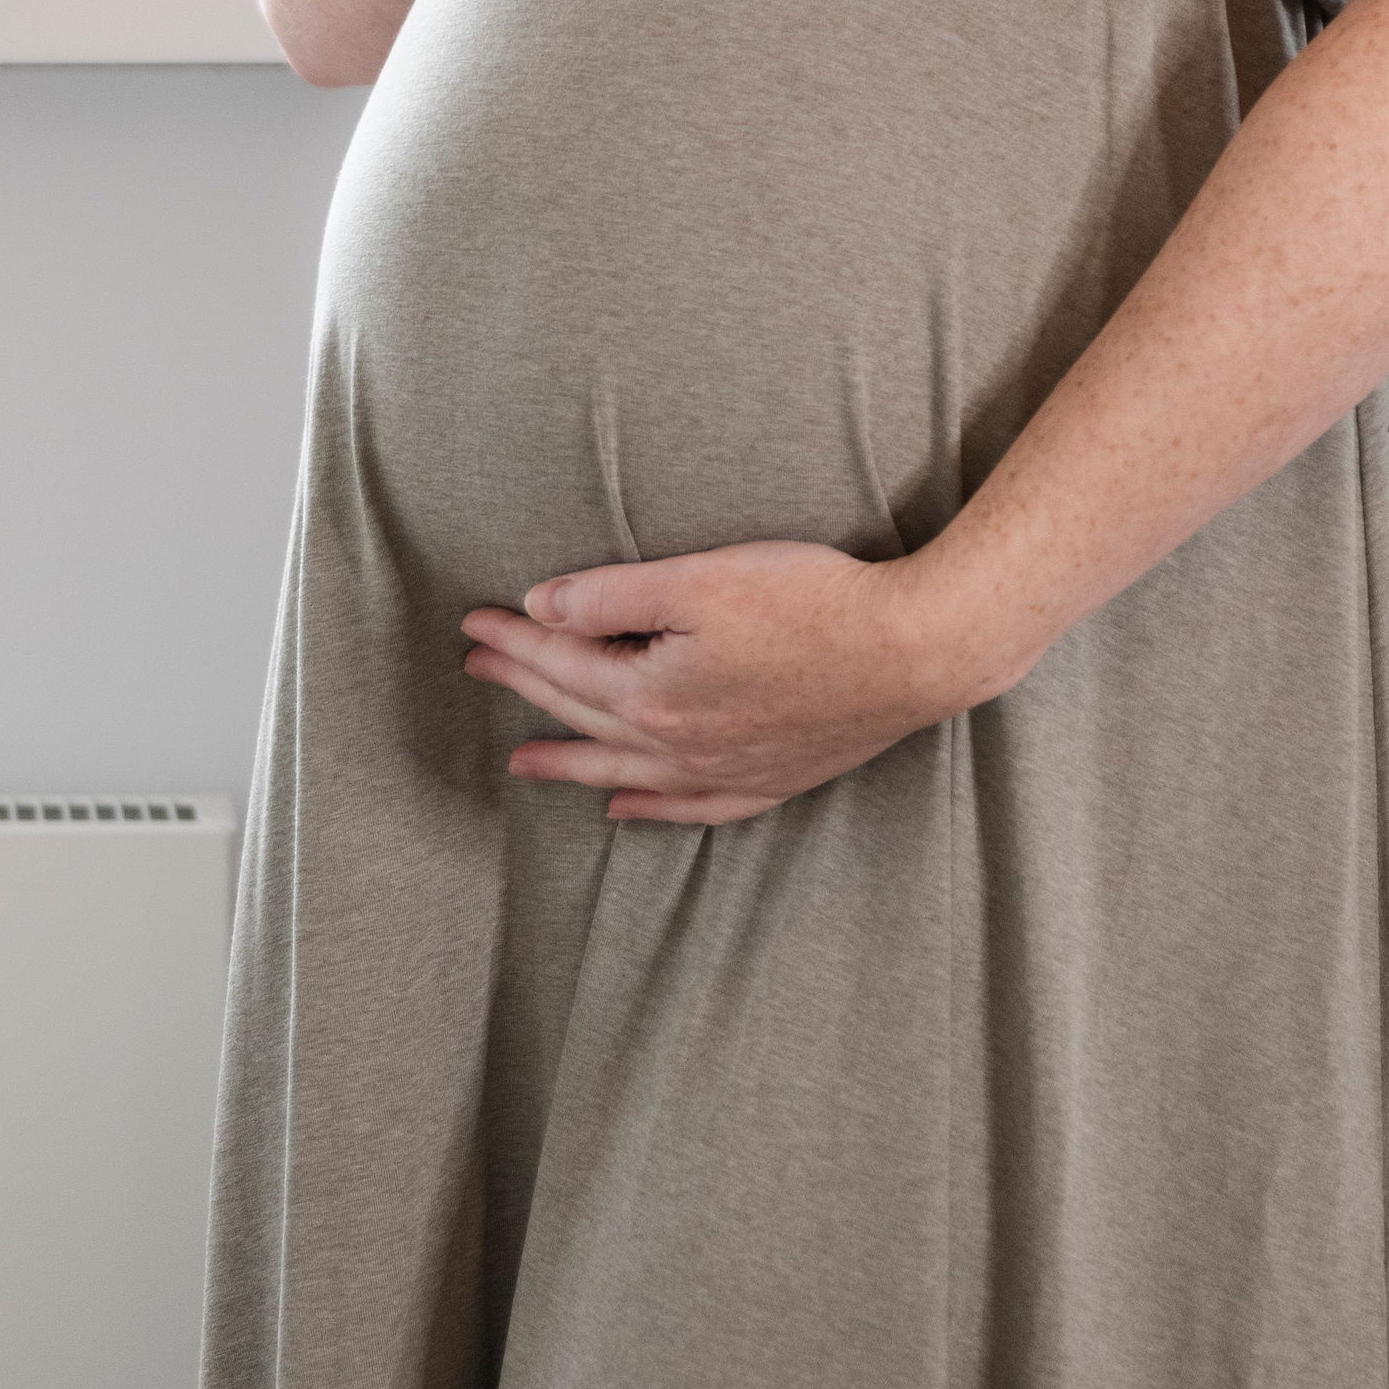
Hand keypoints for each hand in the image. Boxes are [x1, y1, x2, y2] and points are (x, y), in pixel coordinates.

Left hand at [460, 539, 1004, 824]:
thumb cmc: (810, 603)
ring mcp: (725, 770)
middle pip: (582, 716)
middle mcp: (679, 745)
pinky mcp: (770, 778)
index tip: (473, 622)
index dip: (514, 639)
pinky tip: (625, 808)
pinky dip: (651, 808)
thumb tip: (540, 608)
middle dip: (526, 688)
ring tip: (521, 763)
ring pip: (625, 770)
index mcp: (653, 694)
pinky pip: (691, 806)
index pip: (563, 663)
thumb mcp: (698, 580)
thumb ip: (611, 596)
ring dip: (569, 762)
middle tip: (478, 670)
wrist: (915, 651)